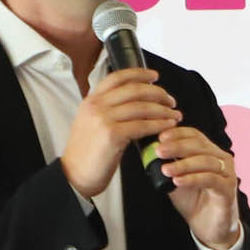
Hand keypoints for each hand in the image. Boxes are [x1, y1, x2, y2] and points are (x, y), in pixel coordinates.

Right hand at [60, 67, 178, 200]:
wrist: (74, 174)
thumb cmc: (86, 153)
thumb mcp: (92, 123)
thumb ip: (108, 110)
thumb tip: (133, 104)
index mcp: (91, 100)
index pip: (117, 78)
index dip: (138, 74)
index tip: (154, 76)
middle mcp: (96, 106)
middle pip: (134, 90)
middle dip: (157, 93)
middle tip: (170, 101)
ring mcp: (103, 119)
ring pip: (141, 107)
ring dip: (162, 110)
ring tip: (174, 115)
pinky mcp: (112, 134)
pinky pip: (142, 126)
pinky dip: (158, 125)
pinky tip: (168, 126)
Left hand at [151, 124, 242, 249]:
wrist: (209, 228)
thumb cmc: (194, 201)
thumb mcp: (176, 179)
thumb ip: (167, 165)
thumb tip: (147, 152)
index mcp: (210, 152)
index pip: (194, 135)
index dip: (178, 133)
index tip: (160, 137)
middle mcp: (221, 159)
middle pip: (199, 145)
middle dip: (177, 146)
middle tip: (159, 151)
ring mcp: (227, 174)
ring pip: (205, 161)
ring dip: (183, 164)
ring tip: (165, 169)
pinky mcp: (228, 189)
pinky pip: (210, 179)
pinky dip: (192, 178)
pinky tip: (178, 181)